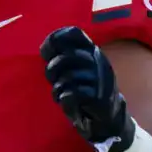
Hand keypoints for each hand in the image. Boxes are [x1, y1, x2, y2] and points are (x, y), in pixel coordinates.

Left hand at [40, 26, 134, 151]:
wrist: (107, 117)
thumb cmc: (86, 90)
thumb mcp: (77, 69)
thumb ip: (63, 58)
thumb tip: (44, 47)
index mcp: (92, 51)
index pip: (74, 33)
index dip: (54, 39)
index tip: (45, 52)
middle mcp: (98, 61)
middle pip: (66, 57)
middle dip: (52, 69)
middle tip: (53, 79)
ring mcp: (100, 79)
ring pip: (68, 77)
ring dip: (58, 88)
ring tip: (61, 93)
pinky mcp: (98, 97)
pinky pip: (71, 93)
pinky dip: (63, 98)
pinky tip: (66, 101)